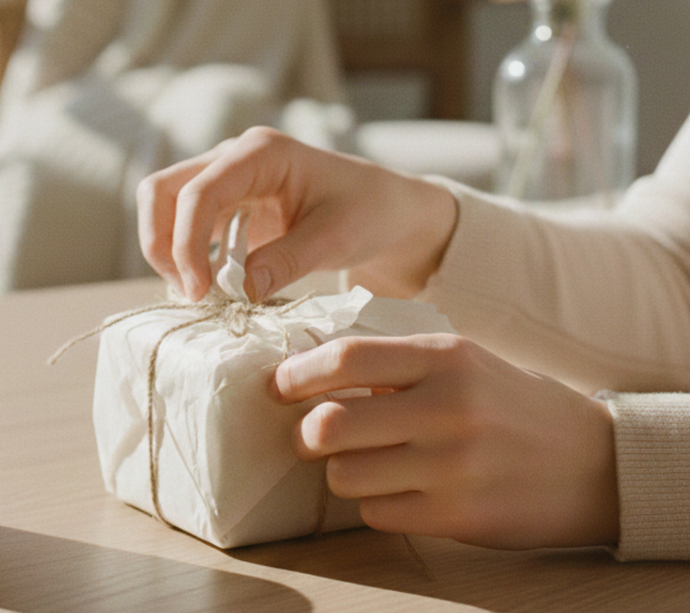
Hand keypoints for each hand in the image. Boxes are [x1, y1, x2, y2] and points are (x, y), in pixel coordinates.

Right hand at [136, 126, 457, 301]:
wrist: (387, 210)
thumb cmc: (369, 212)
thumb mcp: (336, 238)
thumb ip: (287, 261)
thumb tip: (240, 293)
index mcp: (260, 152)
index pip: (199, 192)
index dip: (187, 243)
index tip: (200, 292)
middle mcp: (232, 157)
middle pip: (161, 191)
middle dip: (162, 243)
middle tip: (190, 293)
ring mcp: (224, 179)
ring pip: (163, 206)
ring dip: (167, 252)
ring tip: (200, 293)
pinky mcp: (224, 205)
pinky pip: (182, 226)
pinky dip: (183, 256)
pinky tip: (208, 287)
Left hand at [272, 334, 619, 549]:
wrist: (593, 463)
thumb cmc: (510, 405)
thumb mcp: (462, 361)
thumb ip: (396, 364)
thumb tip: (311, 372)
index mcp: (445, 357)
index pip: (345, 358)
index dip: (297, 374)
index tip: (278, 386)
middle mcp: (447, 407)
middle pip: (330, 424)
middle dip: (304, 434)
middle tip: (308, 436)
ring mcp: (453, 465)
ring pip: (344, 475)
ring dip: (340, 472)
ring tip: (363, 464)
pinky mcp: (458, 514)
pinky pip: (376, 512)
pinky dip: (374, 503)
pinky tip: (399, 490)